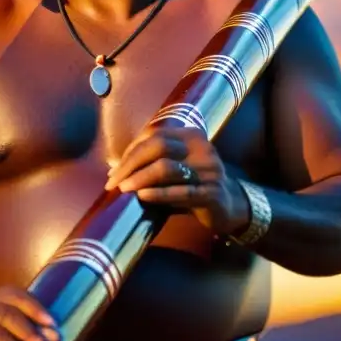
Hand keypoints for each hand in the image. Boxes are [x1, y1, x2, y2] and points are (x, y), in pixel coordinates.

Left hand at [104, 127, 250, 236]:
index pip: (154, 135)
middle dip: (130, 163)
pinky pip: (180, 192)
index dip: (130, 151)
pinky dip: (158, 194)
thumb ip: (151, 162)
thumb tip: (114, 167)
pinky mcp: (212, 194)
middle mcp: (202, 148)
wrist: (227, 206)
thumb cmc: (191, 185)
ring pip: (166, 168)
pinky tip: (142, 196)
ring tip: (123, 189)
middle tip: (113, 181)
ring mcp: (209, 171)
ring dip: (139, 178)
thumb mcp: (174, 168)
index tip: (114, 169)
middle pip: (158, 146)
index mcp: (191, 135)